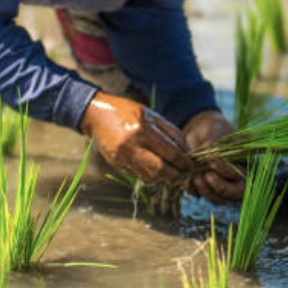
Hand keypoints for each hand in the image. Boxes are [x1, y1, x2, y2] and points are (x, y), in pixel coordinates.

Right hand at [80, 92, 195, 182]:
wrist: (96, 114)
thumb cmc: (126, 111)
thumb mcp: (151, 114)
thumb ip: (170, 132)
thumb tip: (185, 150)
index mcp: (143, 129)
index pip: (170, 153)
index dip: (184, 162)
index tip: (191, 166)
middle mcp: (132, 145)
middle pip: (160, 170)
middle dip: (175, 175)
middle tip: (183, 174)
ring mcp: (122, 156)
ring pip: (149, 176)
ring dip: (162, 177)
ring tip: (169, 172)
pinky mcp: (115, 163)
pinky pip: (137, 175)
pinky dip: (148, 175)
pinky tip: (153, 169)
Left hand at [182, 110, 244, 202]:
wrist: (198, 133)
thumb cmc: (213, 129)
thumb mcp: (215, 130)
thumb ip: (216, 141)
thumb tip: (212, 150)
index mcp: (245, 163)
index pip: (242, 175)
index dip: (228, 171)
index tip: (212, 162)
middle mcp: (237, 178)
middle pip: (235, 194)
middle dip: (221, 187)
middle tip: (206, 176)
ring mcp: (222, 185)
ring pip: (219, 199)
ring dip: (207, 192)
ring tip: (195, 179)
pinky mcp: (206, 188)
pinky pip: (202, 196)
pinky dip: (195, 191)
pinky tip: (188, 180)